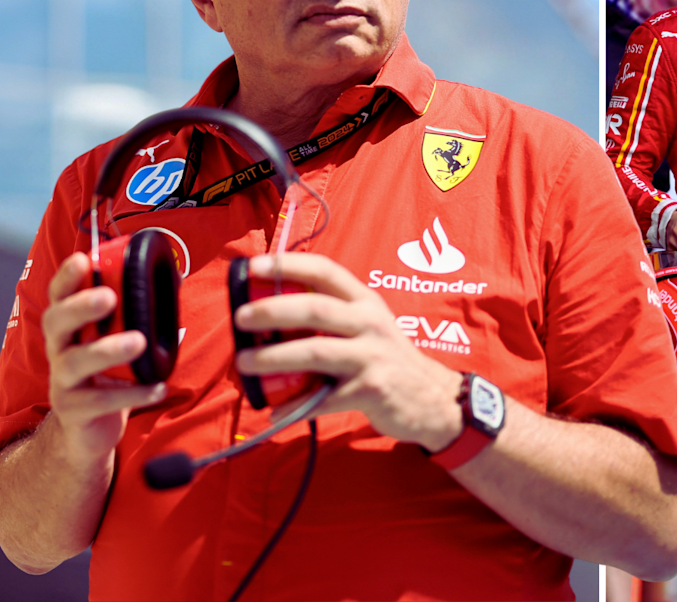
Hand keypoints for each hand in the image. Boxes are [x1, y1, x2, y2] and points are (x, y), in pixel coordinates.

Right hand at [40, 253, 167, 466]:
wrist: (86, 432)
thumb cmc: (106, 376)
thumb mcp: (115, 341)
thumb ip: (135, 313)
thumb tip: (175, 278)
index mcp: (68, 329)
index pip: (59, 297)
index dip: (66, 278)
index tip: (82, 260)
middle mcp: (58, 350)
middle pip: (55, 323)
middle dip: (80, 307)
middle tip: (109, 297)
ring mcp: (62, 382)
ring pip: (75, 362)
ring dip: (106, 349)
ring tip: (138, 342)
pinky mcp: (74, 411)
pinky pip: (100, 401)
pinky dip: (132, 393)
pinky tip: (157, 387)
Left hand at [232, 253, 464, 450]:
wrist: (434, 398)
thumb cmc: (388, 359)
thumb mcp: (369, 327)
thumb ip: (331, 318)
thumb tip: (269, 317)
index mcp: (366, 302)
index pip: (325, 271)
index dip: (287, 265)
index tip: (253, 266)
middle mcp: (371, 323)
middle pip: (315, 309)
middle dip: (272, 311)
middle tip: (241, 318)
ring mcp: (372, 357)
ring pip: (315, 352)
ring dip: (273, 358)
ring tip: (244, 363)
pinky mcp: (371, 391)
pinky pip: (323, 400)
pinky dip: (294, 407)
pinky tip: (273, 412)